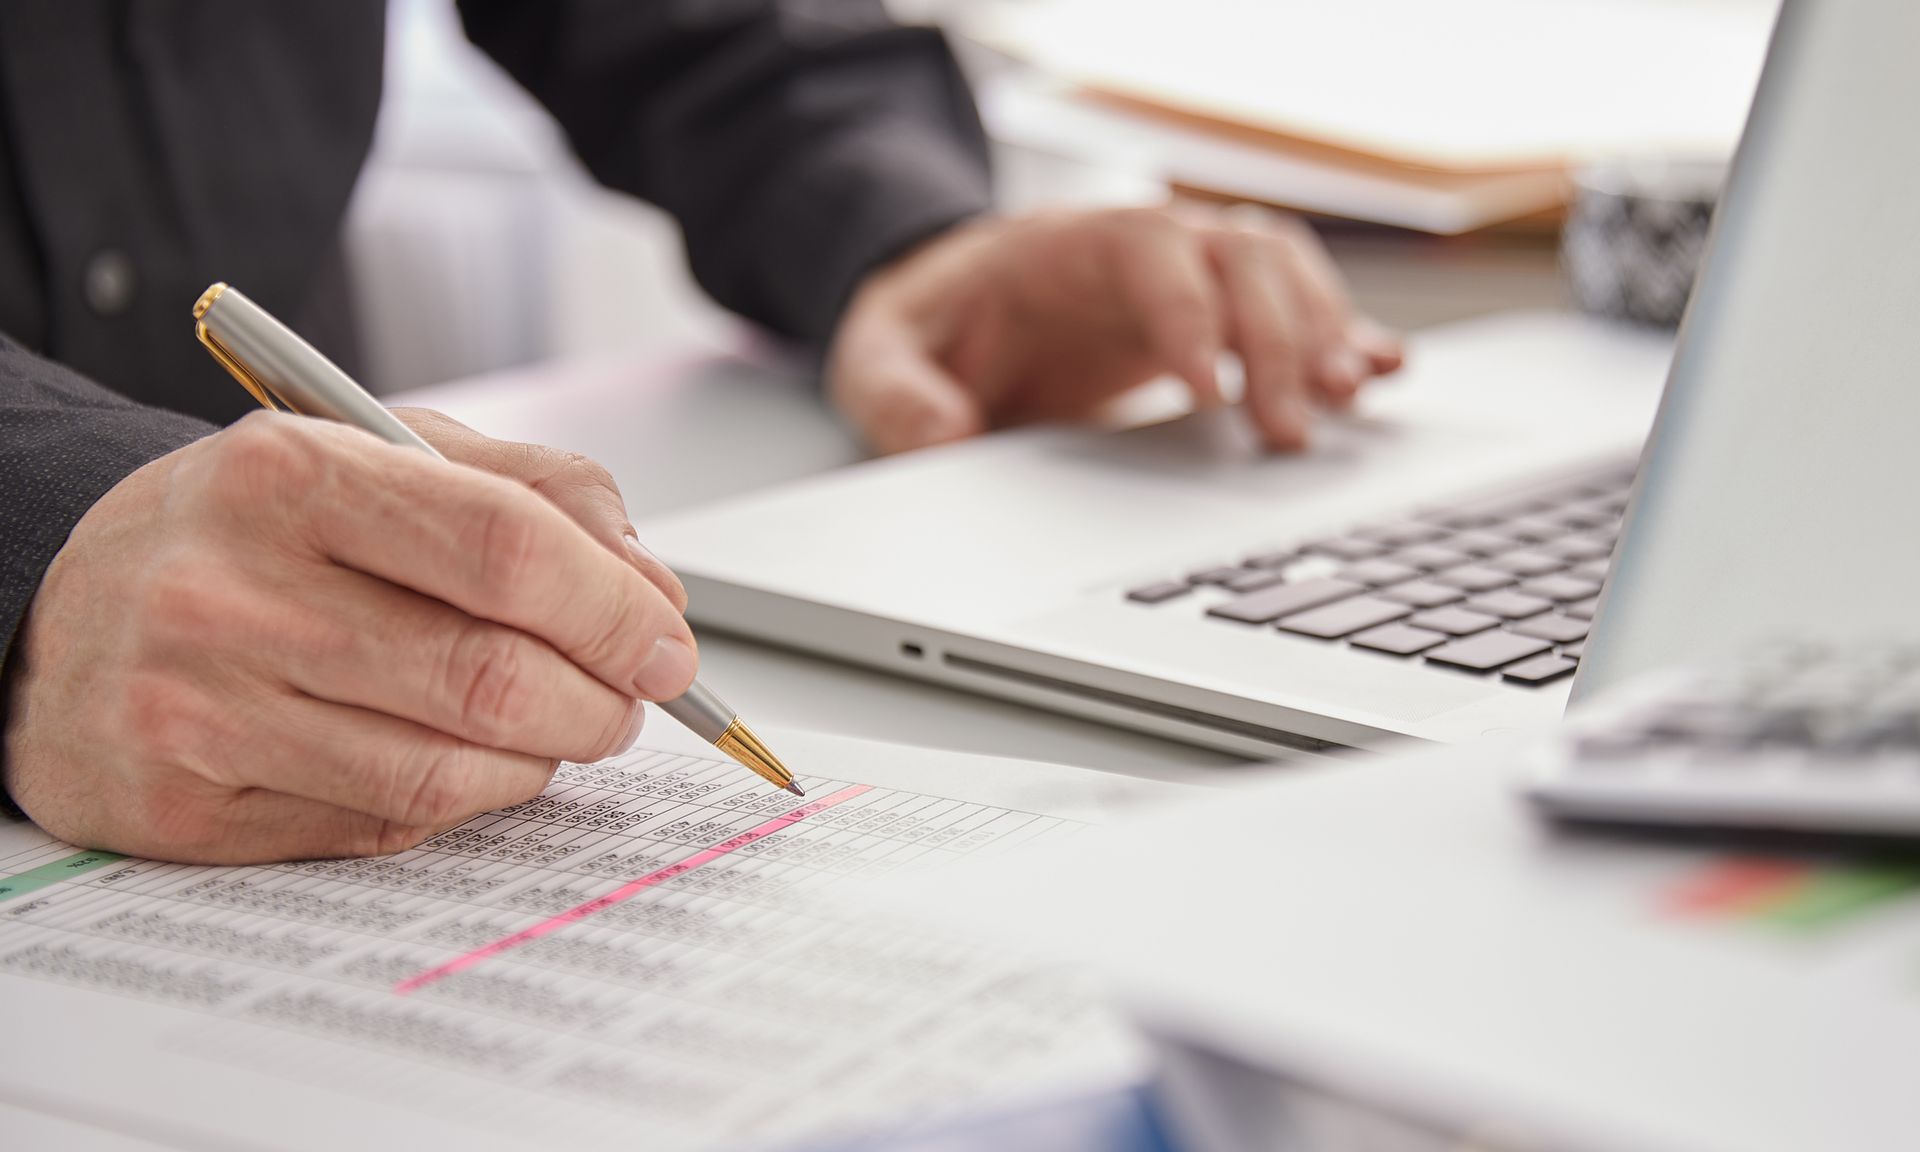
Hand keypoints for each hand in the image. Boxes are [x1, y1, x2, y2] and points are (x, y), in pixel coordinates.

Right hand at [2, 411, 693, 863]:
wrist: (57, 613)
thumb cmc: (250, 531)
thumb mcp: (382, 453)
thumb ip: (535, 493)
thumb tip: (652, 591)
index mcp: (292, 473)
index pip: (505, 546)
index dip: (613, 608)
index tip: (666, 644)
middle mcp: (232, 591)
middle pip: (490, 675)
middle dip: (599, 701)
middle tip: (627, 701)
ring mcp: (200, 709)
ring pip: (446, 772)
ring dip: (539, 762)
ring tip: (554, 730)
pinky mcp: (186, 809)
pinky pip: (383, 826)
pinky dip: (459, 803)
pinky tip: (458, 762)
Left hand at [828, 204, 1403, 453]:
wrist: (955, 316)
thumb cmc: (929, 328)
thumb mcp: (878, 355)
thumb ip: (897, 391)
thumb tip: (939, 436)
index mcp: (1071, 244)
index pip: (1153, 253)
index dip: (1190, 313)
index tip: (1208, 389)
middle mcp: (1145, 249)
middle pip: (1240, 255)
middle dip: (1277, 336)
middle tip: (1289, 428)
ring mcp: (1190, 281)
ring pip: (1283, 275)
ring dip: (1323, 334)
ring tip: (1350, 400)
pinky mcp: (1216, 321)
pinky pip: (1295, 312)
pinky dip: (1342, 338)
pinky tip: (1381, 374)